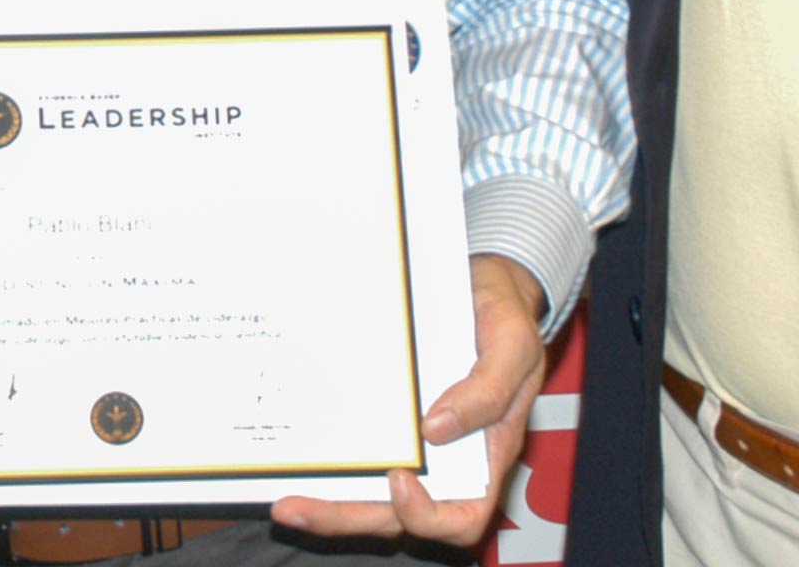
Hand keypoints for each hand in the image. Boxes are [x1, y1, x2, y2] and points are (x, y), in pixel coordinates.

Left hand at [269, 254, 548, 546]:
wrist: (484, 281)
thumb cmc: (505, 316)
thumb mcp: (513, 344)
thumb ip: (489, 390)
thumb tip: (437, 429)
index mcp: (485, 452)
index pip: (463, 515)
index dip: (429, 515)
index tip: (398, 480)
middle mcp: (445, 456)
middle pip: (399, 513)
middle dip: (347, 516)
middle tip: (298, 508)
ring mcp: (412, 439)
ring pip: (371, 491)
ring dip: (328, 501)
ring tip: (285, 500)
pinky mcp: (387, 415)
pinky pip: (359, 449)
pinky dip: (328, 459)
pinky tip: (295, 451)